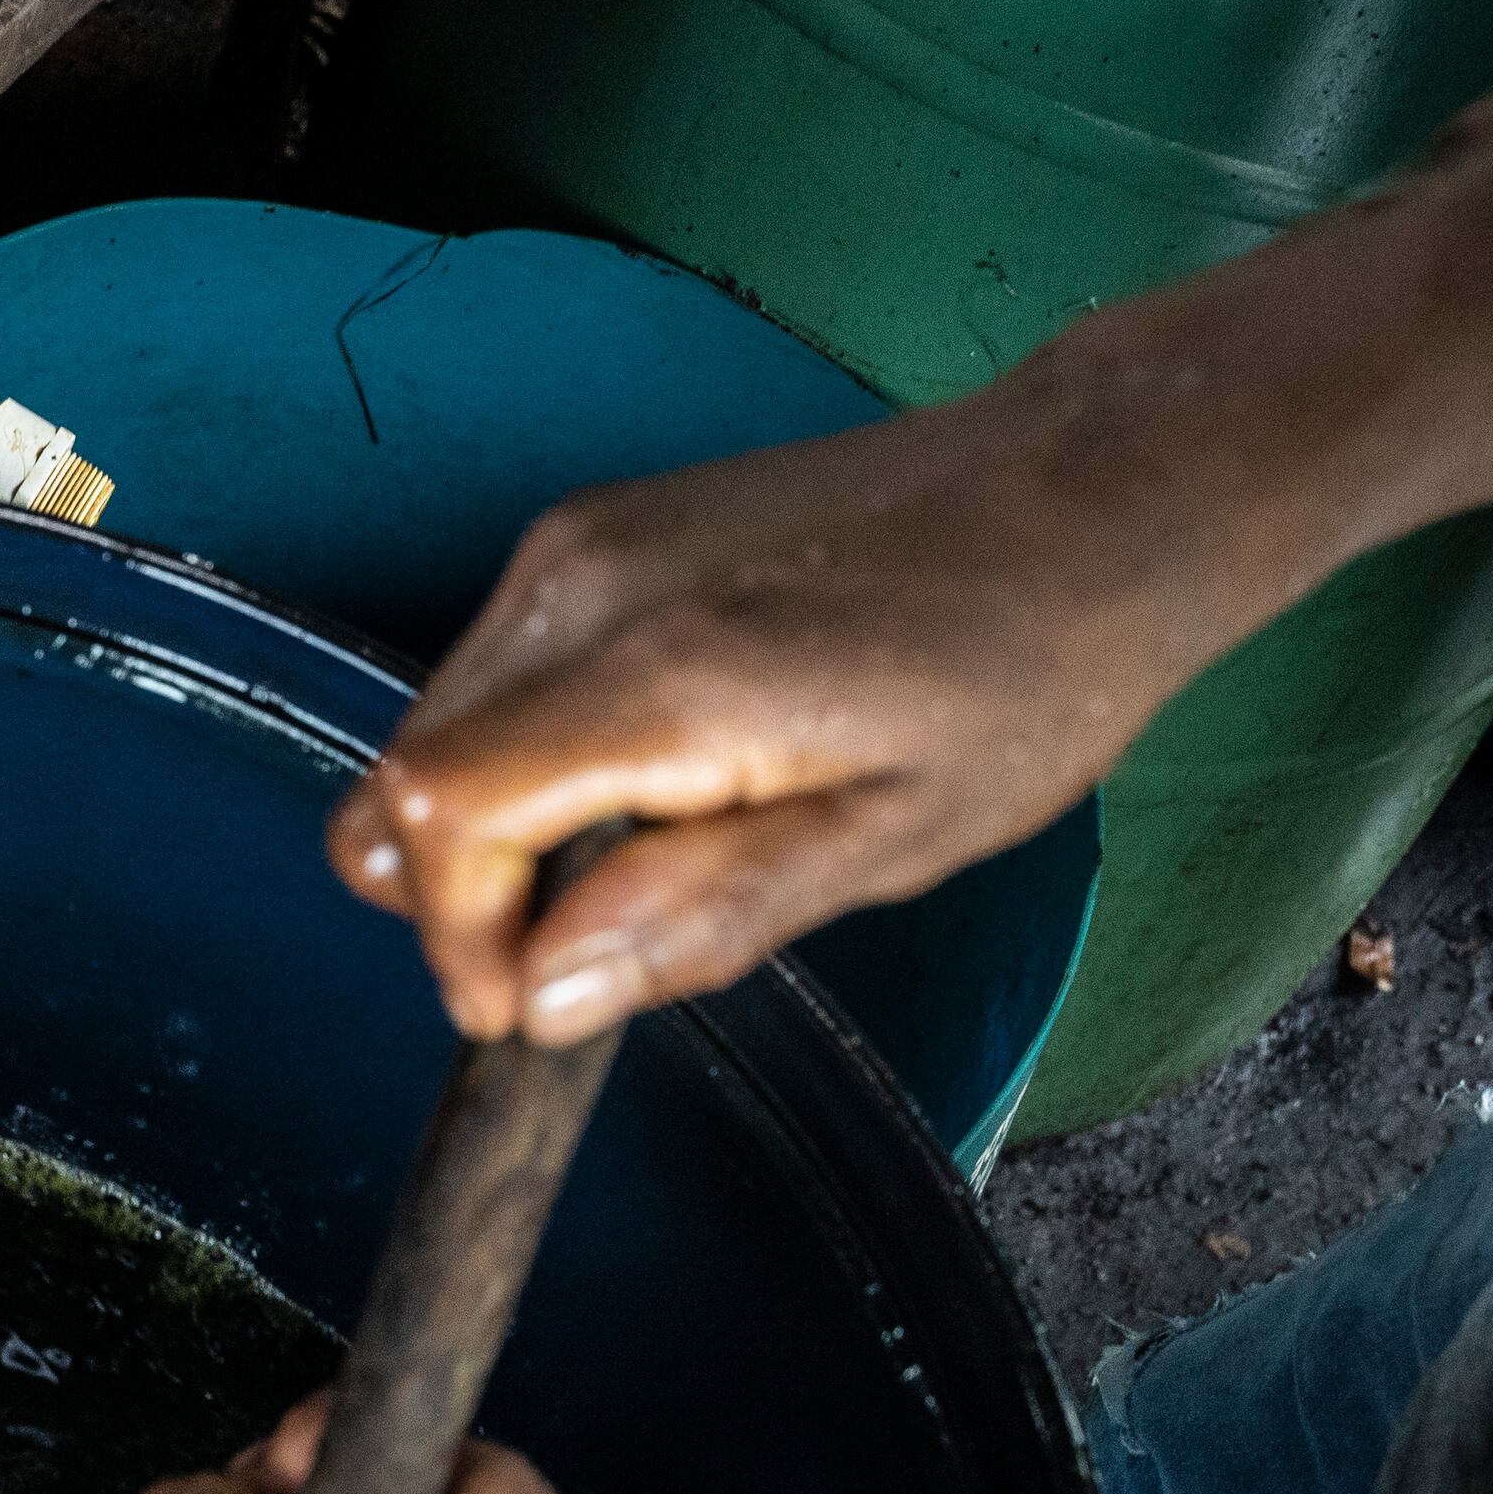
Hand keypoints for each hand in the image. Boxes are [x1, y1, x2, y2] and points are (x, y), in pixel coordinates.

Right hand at [331, 351, 1330, 1044]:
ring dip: (489, 832)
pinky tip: (644, 786)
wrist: (1083, 487)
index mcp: (666, 674)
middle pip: (409, 775)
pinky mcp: (591, 527)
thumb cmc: (1023, 670)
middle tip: (572, 965)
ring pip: (434, 725)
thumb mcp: (889, 842)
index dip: (457, 935)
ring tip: (629, 877)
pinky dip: (520, 757)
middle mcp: (587, 587)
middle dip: (459, 901)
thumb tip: (544, 994)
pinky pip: (488, 671)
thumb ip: (700, 917)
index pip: (439, 813)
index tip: (529, 1006)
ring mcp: (579, 543)